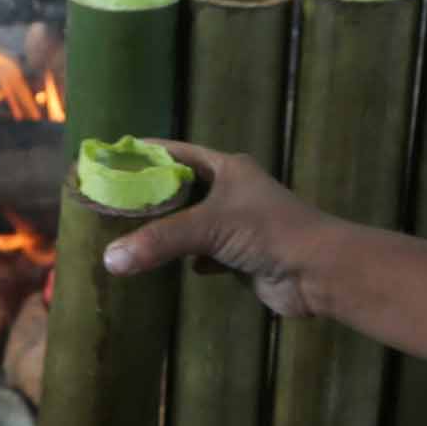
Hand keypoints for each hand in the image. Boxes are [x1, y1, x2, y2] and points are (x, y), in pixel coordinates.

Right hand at [96, 142, 341, 315]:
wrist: (317, 272)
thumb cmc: (267, 232)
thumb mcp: (208, 227)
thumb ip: (158, 241)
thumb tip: (109, 259)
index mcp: (227, 168)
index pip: (177, 153)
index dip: (146, 154)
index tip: (111, 159)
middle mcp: (232, 191)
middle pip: (182, 189)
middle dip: (150, 197)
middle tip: (109, 203)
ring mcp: (238, 225)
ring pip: (192, 224)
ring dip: (166, 230)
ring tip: (127, 234)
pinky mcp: (241, 256)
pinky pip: (204, 254)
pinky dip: (185, 259)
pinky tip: (163, 266)